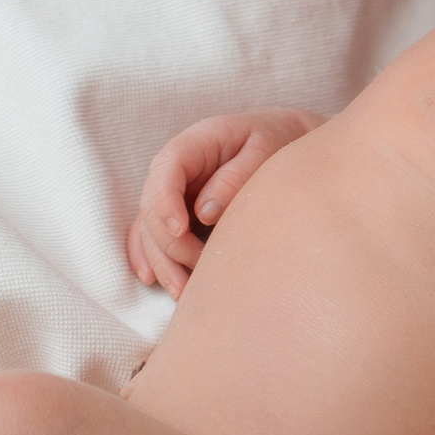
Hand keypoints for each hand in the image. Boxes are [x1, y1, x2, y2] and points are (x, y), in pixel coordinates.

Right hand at [124, 110, 323, 296]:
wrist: (286, 143)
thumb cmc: (278, 142)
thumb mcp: (266, 150)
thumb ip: (236, 177)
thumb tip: (204, 213)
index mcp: (197, 143)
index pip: (166, 168)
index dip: (165, 200)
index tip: (180, 230)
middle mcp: (177, 167)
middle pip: (153, 206)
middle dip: (171, 241)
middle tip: (202, 266)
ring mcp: (174, 191)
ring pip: (149, 228)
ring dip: (161, 261)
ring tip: (183, 293)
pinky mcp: (176, 211)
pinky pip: (150, 234)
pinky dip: (148, 256)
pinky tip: (152, 279)